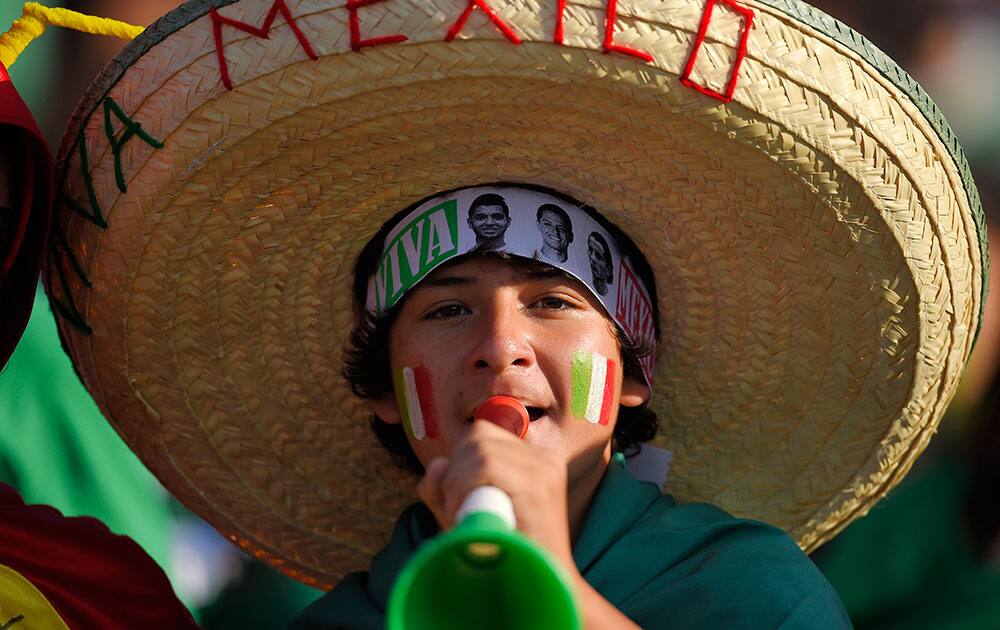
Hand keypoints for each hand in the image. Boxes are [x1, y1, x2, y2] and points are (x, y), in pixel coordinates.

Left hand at [416, 420, 575, 572]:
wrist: (544, 587)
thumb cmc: (502, 554)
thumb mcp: (464, 516)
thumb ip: (442, 489)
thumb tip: (437, 463)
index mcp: (534, 459)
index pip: (482, 434)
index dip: (459, 462)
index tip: (460, 498)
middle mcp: (544, 457)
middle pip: (477, 436)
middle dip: (455, 470)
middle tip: (459, 509)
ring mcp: (544, 467)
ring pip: (478, 447)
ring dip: (457, 481)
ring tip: (464, 513)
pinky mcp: (539, 483)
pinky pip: (486, 463)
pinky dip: (464, 484)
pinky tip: (466, 510)